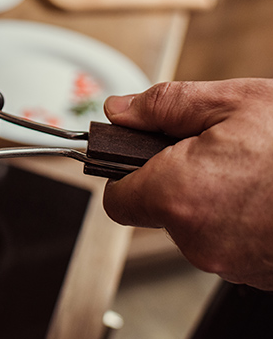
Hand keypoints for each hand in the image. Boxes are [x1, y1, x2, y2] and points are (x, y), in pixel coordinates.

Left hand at [103, 79, 272, 289]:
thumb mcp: (233, 102)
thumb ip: (163, 105)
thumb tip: (120, 111)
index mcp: (178, 195)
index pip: (117, 199)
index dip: (126, 173)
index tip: (141, 155)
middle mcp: (197, 239)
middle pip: (158, 210)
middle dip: (176, 179)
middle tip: (215, 151)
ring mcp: (229, 262)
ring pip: (195, 226)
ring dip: (212, 198)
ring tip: (252, 171)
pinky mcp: (256, 273)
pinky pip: (229, 243)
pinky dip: (239, 219)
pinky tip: (265, 194)